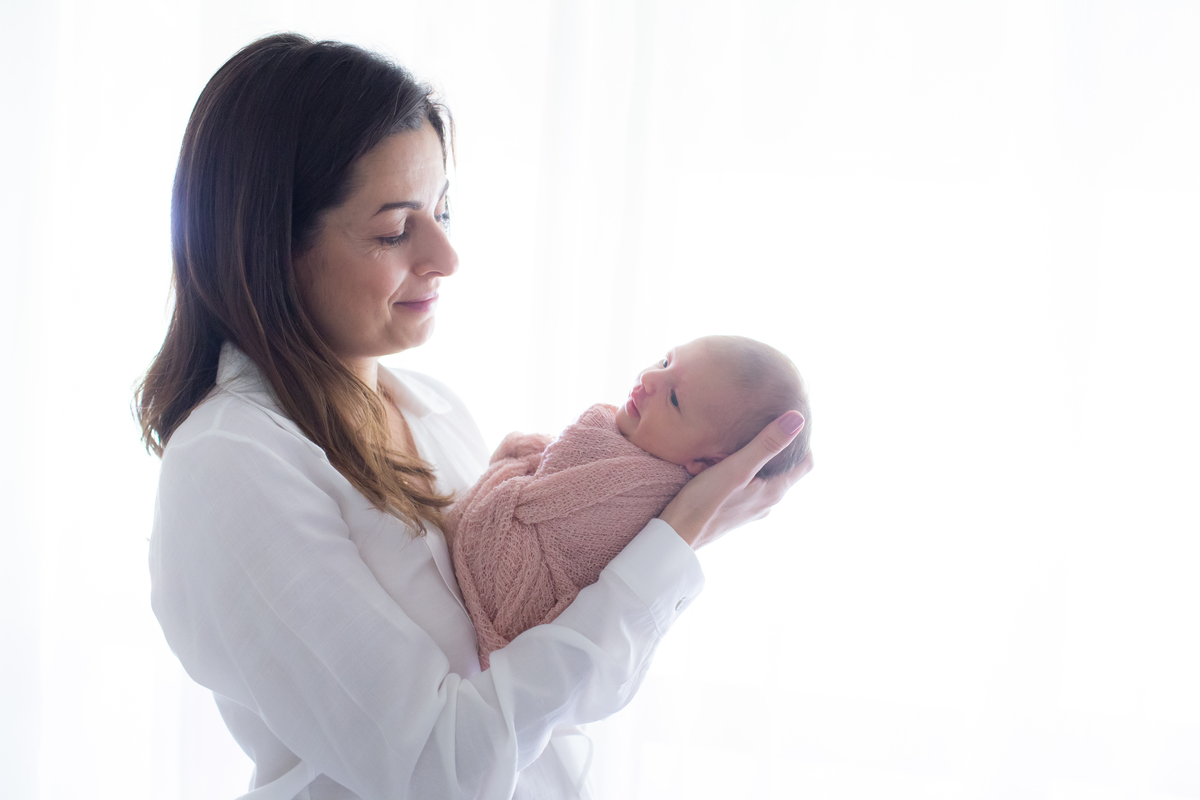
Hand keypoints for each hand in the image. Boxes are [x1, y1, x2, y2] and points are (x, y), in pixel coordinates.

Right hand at [658, 411, 812, 548]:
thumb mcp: (738, 467)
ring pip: (760, 476)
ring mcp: (751, 509)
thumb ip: (767, 444)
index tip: (790, 424)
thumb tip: (798, 419)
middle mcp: (768, 503)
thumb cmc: (705, 502)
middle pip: (782, 469)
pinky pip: (742, 486)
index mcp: (775, 492)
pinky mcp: (734, 512)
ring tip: (728, 446)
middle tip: (754, 427)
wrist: (676, 534)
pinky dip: (733, 472)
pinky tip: (713, 465)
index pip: (806, 464)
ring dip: (748, 459)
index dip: (804, 442)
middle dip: (770, 447)